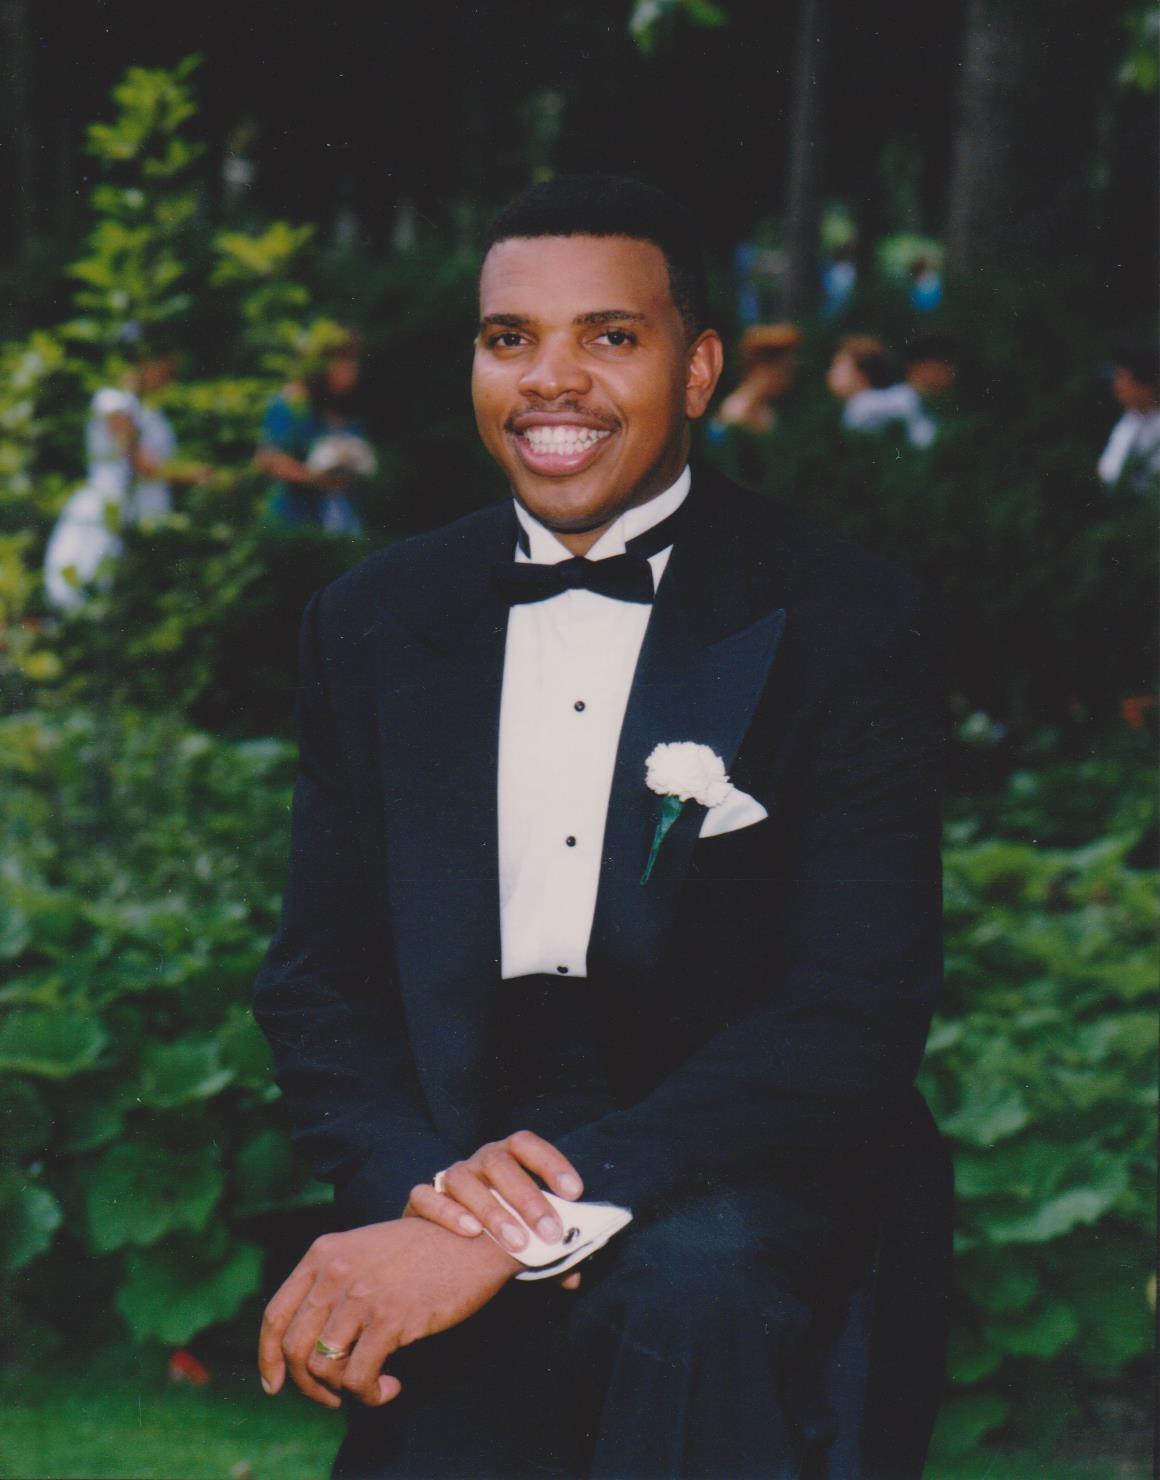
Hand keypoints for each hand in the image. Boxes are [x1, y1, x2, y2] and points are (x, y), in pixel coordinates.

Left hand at [258, 1216, 517, 1408]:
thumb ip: (334, 1283)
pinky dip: (370, 1394)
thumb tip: (308, 1341)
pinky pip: (358, 1377)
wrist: (476, 1240)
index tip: (276, 1384)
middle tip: (332, 1397)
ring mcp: (360, 1293)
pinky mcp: (388, 1318)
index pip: (276, 1315)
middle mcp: (335, 1271)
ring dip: (343, 1390)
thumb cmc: (425, 1251)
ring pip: (323, 1366)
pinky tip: (391, 1387)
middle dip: (308, 1384)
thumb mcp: (367, 1252)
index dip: (269, 1357)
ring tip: (370, 1386)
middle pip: (295, 1348)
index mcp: (323, 1253)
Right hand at [404, 1128, 583, 1257]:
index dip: (550, 1163)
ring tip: (516, 1242)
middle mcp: (476, 1163)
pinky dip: (448, 1212)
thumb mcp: (525, 1238)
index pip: (526, 1145)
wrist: (442, 1249)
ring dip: (493, 1210)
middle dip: (527, 1197)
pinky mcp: (419, 1202)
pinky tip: (470, 1232)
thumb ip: (549, 1255)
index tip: (575, 1193)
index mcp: (505, 1160)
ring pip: (464, 1179)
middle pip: (498, 1163)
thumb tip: (573, 1277)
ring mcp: (447, 1179)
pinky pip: (425, 1197)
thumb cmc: (495, 1237)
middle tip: (550, 1232)